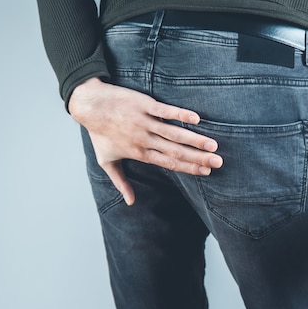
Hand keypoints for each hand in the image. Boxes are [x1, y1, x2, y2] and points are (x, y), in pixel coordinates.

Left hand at [69, 77, 222, 204]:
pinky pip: (165, 111)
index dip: (189, 168)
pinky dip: (181, 115)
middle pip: (176, 151)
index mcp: (139, 153)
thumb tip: (131, 203)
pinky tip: (196, 119)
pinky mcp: (144, 105)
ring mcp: (145, 122)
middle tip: (218, 162)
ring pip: (174, 133)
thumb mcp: (107, 161)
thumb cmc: (99, 134)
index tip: (207, 172)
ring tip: (213, 144)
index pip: (169, 163)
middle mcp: (144, 139)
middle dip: (198, 158)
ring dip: (195, 139)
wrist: (89, 106)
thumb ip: (121, 182)